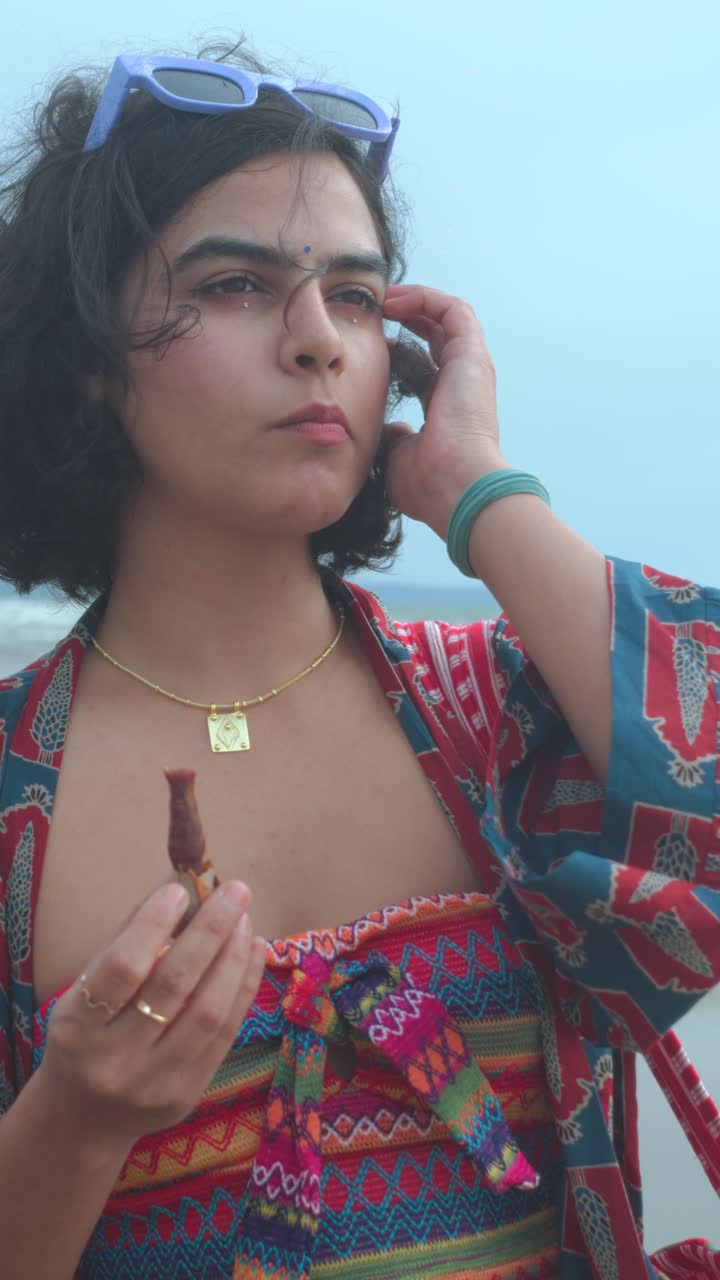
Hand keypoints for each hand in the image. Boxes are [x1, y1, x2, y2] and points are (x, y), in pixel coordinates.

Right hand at [37, 879, 264, 1147]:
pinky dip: (242, 988)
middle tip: (236, 891)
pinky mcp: (188, 1094)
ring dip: (234, 958)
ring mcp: (155, 1083)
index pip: (121, 968)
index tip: (181, 890)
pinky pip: (225, 1033)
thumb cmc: (85, 1037)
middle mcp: (115, 1060)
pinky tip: (251, 953)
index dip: (153, 924)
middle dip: (210, 931)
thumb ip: (127, 942)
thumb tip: (178, 888)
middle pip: (173, 986)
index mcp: (78, 1027)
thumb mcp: (85, 993)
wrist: (82, 1123)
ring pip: (208, 1012)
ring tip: (245, 920)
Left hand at [383, 284, 507, 535]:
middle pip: (435, 338)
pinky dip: (425, 299)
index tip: (367, 350)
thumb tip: (388, 429)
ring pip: (445, 318)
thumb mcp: (397, 457)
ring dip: (415, 302)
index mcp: (443, 408)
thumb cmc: (429, 484)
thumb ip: (391, 438)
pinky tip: (396, 301)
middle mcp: (460, 385)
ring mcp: (469, 368)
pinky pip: (452, 311)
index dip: (395, 355)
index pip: (421, 369)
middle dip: (406, 319)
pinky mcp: (472, 356)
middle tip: (375, 312)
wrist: (456, 486)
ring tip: (384, 299)